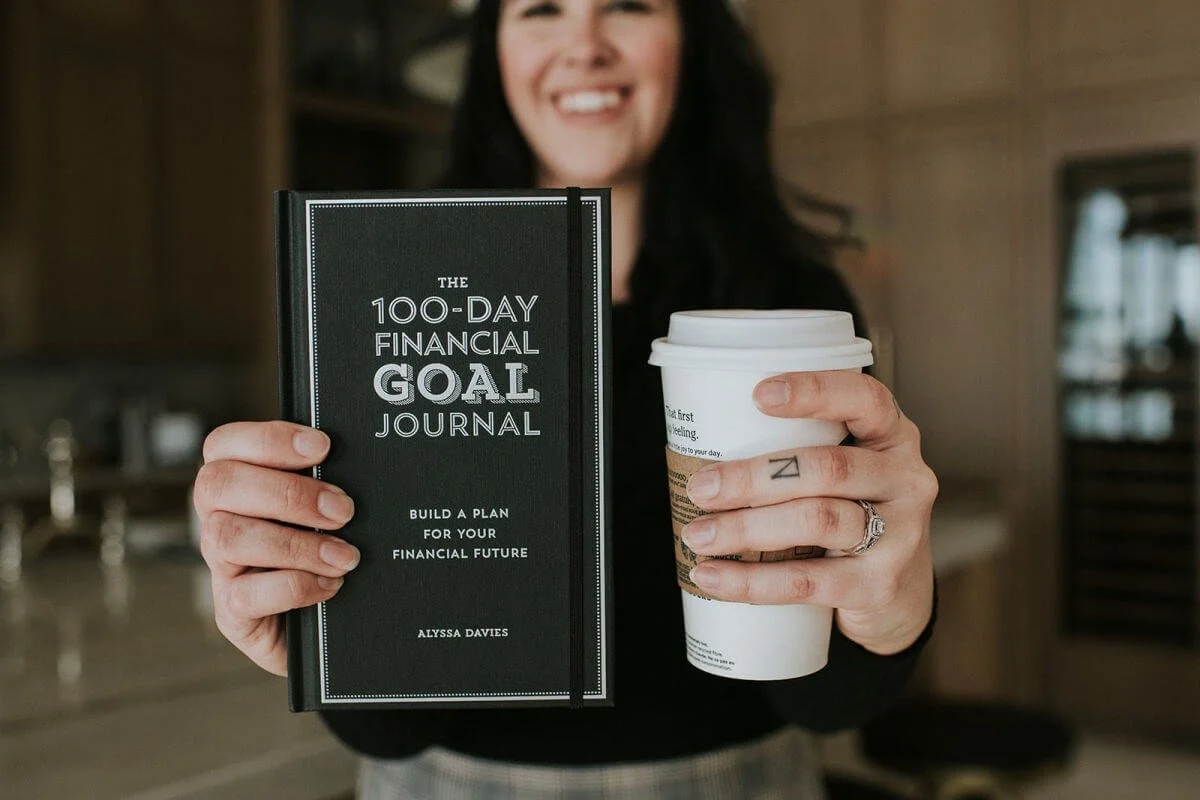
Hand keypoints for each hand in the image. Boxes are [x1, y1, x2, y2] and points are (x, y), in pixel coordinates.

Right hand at [193, 421, 359, 674]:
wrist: (328, 624)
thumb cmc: (326, 549)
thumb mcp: (324, 511)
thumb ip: (324, 481)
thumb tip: (354, 458)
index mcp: (238, 484)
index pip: (224, 444)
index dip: (269, 439)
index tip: (322, 447)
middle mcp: (218, 519)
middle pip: (219, 484)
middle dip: (287, 492)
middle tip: (342, 509)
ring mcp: (221, 567)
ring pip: (228, 537)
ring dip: (296, 543)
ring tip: (344, 555)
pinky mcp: (232, 612)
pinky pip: (246, 595)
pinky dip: (296, 586)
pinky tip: (330, 585)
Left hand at [681, 372, 936, 655]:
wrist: (899, 595)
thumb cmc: (853, 515)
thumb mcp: (845, 474)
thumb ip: (798, 452)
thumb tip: (702, 449)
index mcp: (892, 436)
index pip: (865, 399)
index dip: (815, 391)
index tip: (758, 395)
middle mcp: (905, 480)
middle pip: (829, 468)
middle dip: (754, 477)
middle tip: (702, 488)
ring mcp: (899, 535)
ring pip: (817, 520)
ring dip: (747, 528)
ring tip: (699, 535)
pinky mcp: (879, 586)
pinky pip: (807, 581)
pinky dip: (752, 581)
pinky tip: (713, 576)